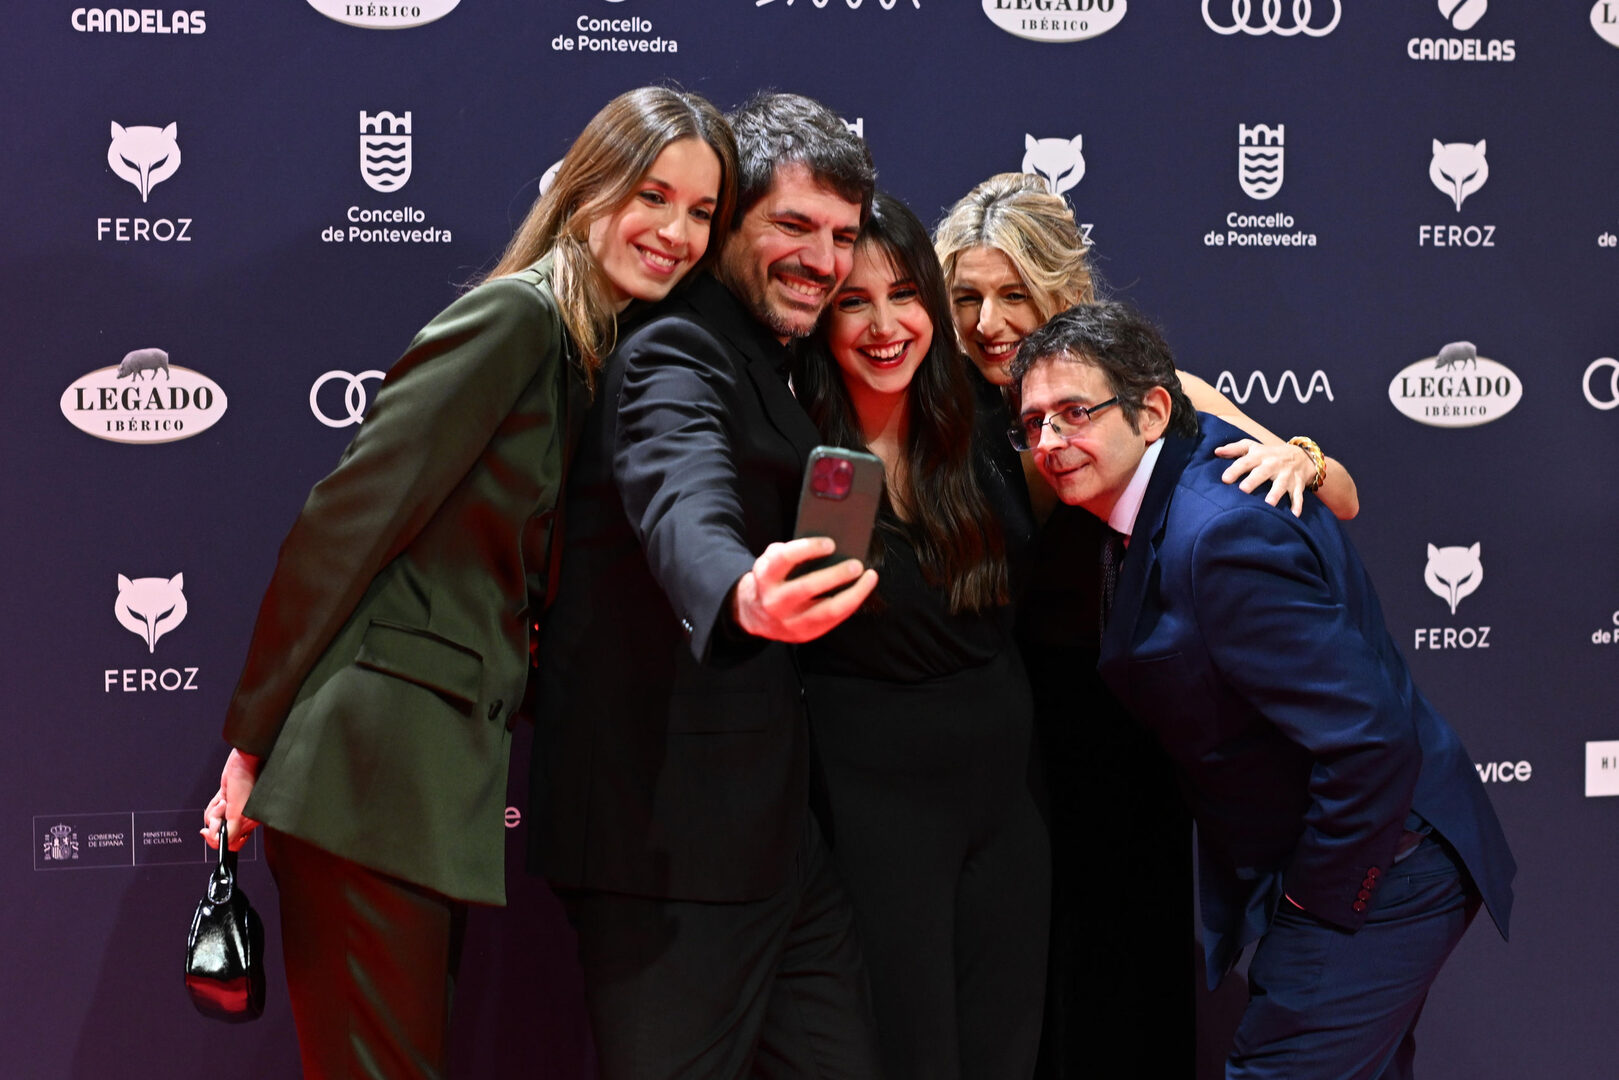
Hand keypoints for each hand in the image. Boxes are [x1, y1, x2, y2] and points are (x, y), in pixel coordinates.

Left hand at [200, 748, 262, 851]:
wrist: (243, 761)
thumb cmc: (247, 782)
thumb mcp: (238, 813)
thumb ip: (231, 832)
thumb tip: (220, 842)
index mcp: (250, 823)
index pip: (233, 844)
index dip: (219, 840)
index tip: (211, 833)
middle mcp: (242, 818)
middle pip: (221, 833)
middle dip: (216, 823)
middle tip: (220, 814)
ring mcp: (234, 809)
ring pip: (215, 821)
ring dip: (214, 812)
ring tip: (224, 801)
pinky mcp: (227, 800)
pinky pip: (213, 811)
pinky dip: (212, 806)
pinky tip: (221, 797)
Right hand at [731, 537, 877, 643]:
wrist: (755, 614)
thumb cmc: (772, 579)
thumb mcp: (770, 561)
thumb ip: (788, 551)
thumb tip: (827, 545)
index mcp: (765, 576)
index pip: (785, 558)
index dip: (808, 548)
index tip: (831, 543)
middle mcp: (775, 601)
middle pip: (806, 587)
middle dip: (834, 575)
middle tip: (856, 564)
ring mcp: (789, 621)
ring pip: (826, 610)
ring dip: (853, 594)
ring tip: (869, 577)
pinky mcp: (804, 634)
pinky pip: (833, 620)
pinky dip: (851, 604)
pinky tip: (862, 591)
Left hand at [1214, 439, 1314, 516]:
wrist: (1302, 456)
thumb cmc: (1270, 453)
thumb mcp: (1253, 447)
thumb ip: (1235, 449)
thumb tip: (1217, 451)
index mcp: (1260, 456)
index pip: (1245, 462)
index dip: (1235, 470)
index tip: (1225, 479)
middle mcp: (1273, 465)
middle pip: (1262, 472)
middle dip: (1253, 481)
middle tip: (1243, 490)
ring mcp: (1286, 475)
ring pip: (1281, 485)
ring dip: (1275, 494)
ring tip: (1268, 504)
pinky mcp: (1297, 485)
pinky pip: (1298, 496)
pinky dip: (1297, 505)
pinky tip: (1293, 515)